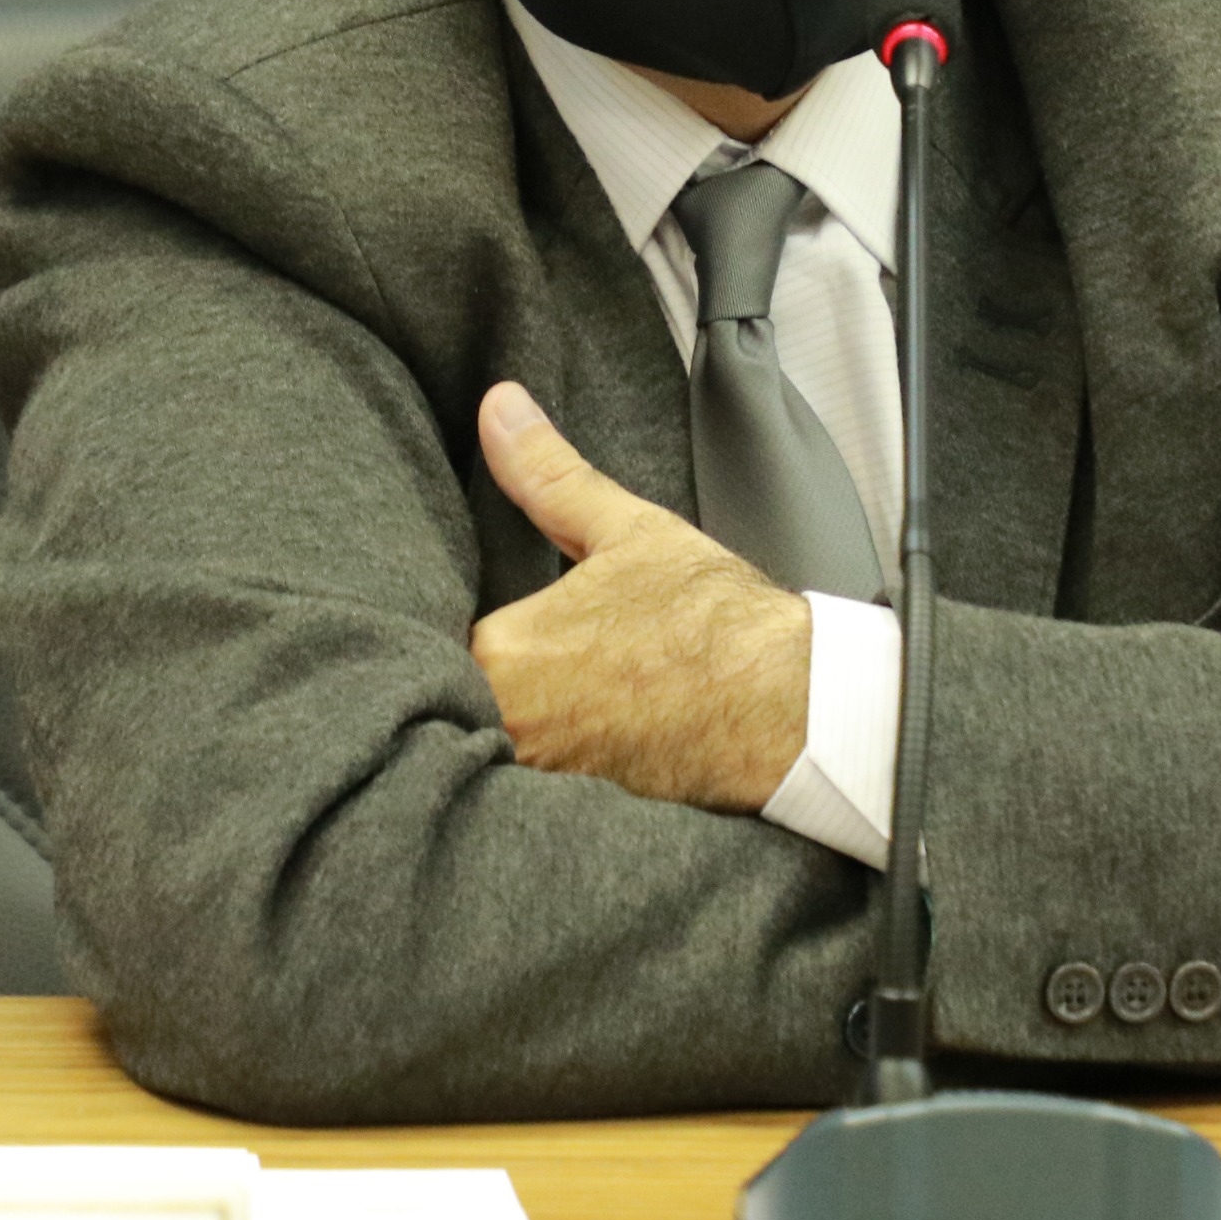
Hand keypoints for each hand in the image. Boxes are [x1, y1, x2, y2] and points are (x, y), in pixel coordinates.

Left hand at [466, 381, 812, 812]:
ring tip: (545, 698)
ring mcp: (545, 780)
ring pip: (485, 747)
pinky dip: (537, 766)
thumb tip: (499, 406)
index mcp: (505, 655)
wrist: (791, 706)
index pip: (429, 641)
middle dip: (459, 682)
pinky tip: (571, 739)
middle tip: (495, 660)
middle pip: (450, 702)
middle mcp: (511, 729)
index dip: (438, 627)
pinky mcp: (581, 813)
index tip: (460, 620)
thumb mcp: (623, 529)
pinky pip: (528, 790)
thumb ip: (546, 471)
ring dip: (498, 724)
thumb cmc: (712, 622)